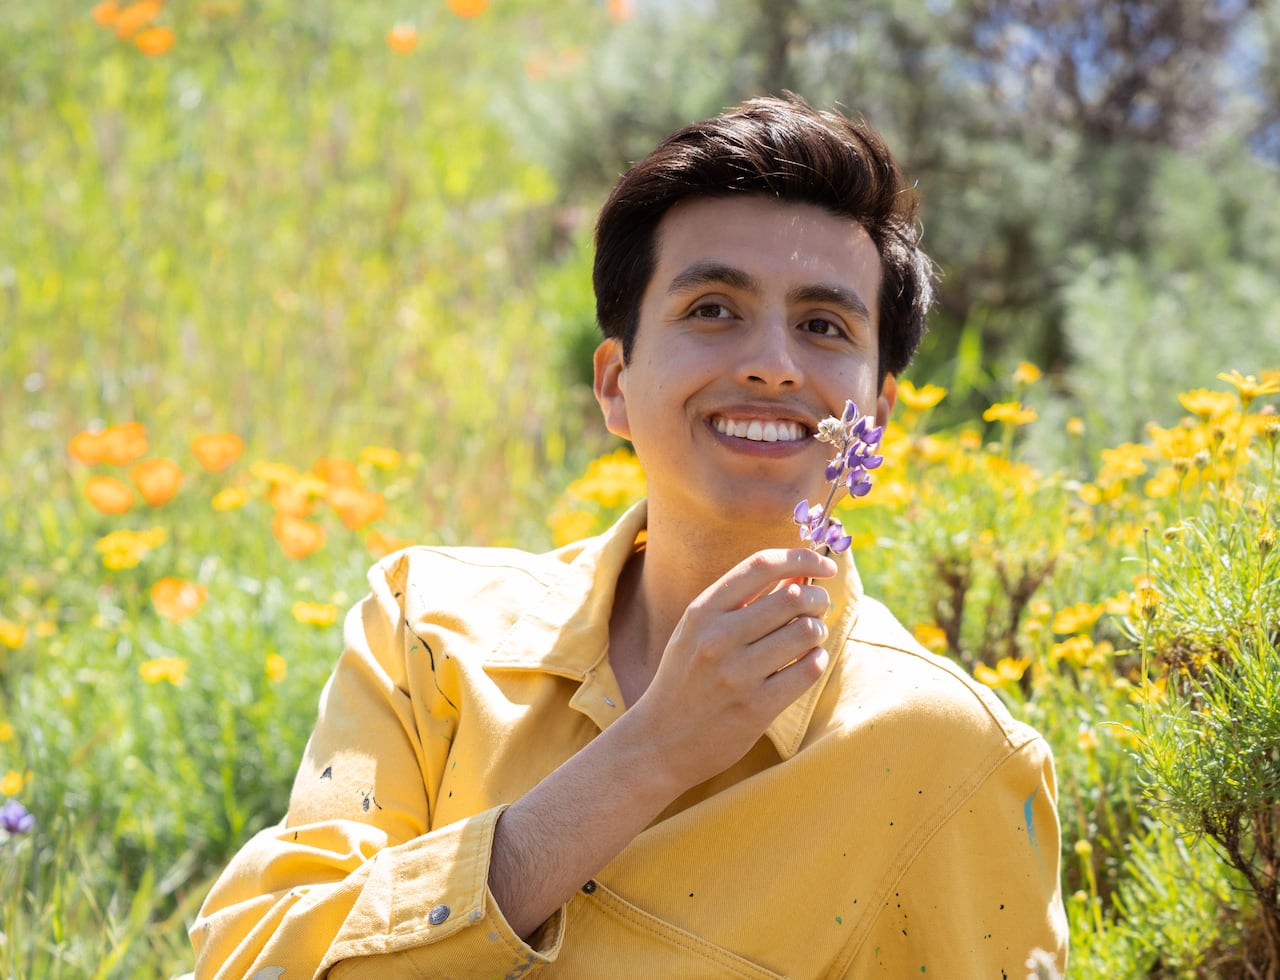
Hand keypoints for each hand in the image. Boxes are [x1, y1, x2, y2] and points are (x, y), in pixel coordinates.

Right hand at [626, 548, 836, 791]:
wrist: (659, 740)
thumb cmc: (685, 677)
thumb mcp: (697, 630)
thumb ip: (741, 602)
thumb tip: (800, 574)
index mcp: (702, 611)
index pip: (761, 565)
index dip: (801, 558)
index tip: (824, 566)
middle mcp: (717, 638)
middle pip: (792, 597)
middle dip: (817, 598)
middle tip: (819, 606)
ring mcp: (737, 675)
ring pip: (806, 632)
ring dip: (818, 630)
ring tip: (809, 637)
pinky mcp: (757, 708)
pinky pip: (809, 670)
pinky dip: (817, 660)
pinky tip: (807, 662)